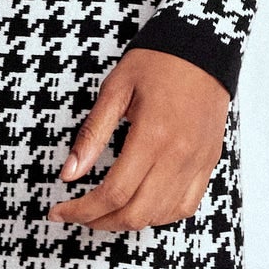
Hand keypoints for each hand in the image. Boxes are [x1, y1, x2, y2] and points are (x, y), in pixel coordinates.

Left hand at [49, 47, 229, 233]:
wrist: (203, 46)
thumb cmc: (157, 61)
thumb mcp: (115, 90)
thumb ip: (92, 134)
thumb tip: (69, 173)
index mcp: (153, 135)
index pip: (114, 193)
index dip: (82, 210)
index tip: (60, 211)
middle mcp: (179, 154)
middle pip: (136, 214)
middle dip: (100, 222)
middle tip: (78, 215)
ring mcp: (198, 161)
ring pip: (161, 216)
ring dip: (128, 222)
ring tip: (104, 211)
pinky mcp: (209, 161)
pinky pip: (186, 206)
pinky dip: (160, 215)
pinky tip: (141, 206)